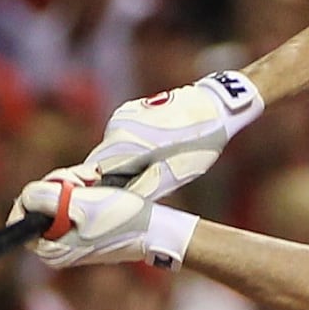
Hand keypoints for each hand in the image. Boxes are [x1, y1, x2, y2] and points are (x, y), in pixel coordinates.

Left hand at [13, 177, 189, 270]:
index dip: (34, 194)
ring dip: (73, 185)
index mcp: (49, 250)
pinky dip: (82, 192)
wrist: (156, 230)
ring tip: (94, 180)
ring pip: (56, 202)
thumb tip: (25, 196)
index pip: (21, 218)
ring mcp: (69, 241)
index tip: (59, 185)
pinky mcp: (83, 232)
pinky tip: (98, 186)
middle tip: (83, 179)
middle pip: (39, 206)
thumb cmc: (121, 218)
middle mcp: (56, 250)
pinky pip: (71, 206)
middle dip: (58, 186)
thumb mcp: (79, 203)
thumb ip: (44, 197)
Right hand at [68, 70, 263, 202]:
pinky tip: (152, 152)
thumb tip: (120, 204)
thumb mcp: (172, 175)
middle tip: (129, 193)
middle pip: (101, 160)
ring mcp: (123, 115)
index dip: (96, 190)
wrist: (215, 105)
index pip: (93, 173)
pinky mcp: (131, 110)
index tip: (102, 204)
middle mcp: (117, 125)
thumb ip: (141, 188)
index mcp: (123, 142)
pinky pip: (122, 136)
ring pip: (111, 148)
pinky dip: (130, 148)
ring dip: (122, 162)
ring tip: (148, 171)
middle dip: (110, 178)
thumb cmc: (198, 143)